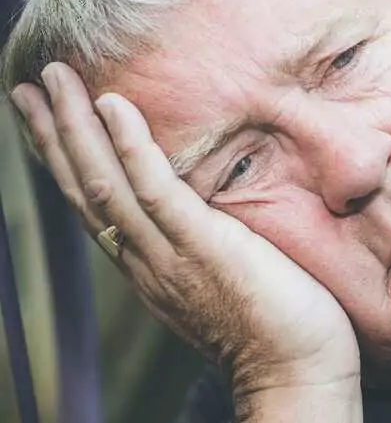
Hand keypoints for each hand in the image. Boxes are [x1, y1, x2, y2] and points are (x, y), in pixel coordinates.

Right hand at [10, 63, 359, 403]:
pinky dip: (130, 147)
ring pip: (104, 183)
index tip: (48, 117)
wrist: (297, 374)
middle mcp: (145, 260)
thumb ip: (201, 245)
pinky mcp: (202, 247)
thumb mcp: (221, 279)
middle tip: (30, 84)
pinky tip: (114, 106)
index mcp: (149, 265)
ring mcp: (169, 254)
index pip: (95, 204)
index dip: (67, 159)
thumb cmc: (275, 326)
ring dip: (75, 128)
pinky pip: (154, 190)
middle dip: (54, 134)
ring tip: (55, 79)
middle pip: (84, 188)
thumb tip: (206, 212)